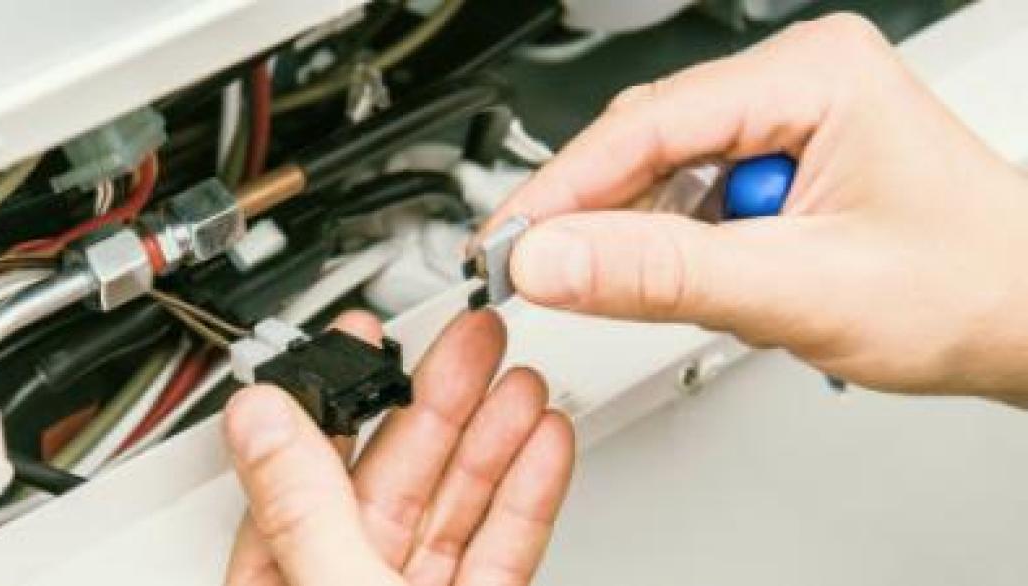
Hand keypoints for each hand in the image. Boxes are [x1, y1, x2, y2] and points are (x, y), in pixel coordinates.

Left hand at [222, 310, 575, 584]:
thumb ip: (303, 509)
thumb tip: (258, 417)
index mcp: (285, 585)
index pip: (298, 473)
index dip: (336, 394)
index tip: (361, 334)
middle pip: (392, 475)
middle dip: (440, 397)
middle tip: (473, 336)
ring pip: (454, 505)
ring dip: (492, 435)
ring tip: (520, 377)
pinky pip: (502, 546)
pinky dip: (527, 495)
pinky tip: (543, 445)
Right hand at [488, 13, 1027, 397]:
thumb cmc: (969, 289)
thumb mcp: (797, 289)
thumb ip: (662, 275)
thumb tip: (553, 259)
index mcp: (813, 74)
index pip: (646, 124)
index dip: (562, 190)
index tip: (504, 243)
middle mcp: (797, 80)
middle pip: (644, 140)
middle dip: (588, 213)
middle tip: (527, 272)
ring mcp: (788, 117)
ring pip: (662, 170)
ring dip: (635, 234)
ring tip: (623, 288)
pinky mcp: (781, 158)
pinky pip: (691, 191)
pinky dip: (669, 240)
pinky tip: (676, 275)